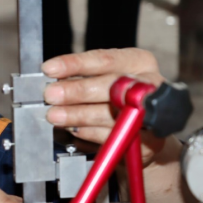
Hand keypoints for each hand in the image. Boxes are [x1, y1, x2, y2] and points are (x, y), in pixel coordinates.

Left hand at [42, 48, 165, 165]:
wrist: (141, 132)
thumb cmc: (117, 98)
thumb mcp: (100, 79)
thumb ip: (79, 78)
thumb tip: (52, 81)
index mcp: (138, 62)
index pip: (104, 59)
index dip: (75, 64)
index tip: (49, 68)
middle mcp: (151, 85)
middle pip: (112, 86)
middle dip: (77, 91)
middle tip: (50, 95)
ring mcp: (152, 114)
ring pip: (111, 114)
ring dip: (78, 115)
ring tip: (55, 115)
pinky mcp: (149, 142)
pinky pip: (114, 136)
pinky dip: (90, 133)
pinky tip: (74, 129)